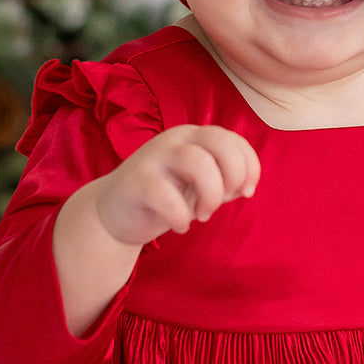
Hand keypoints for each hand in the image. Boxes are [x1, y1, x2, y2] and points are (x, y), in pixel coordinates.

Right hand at [92, 124, 260, 246]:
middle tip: (223, 202)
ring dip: (211, 195)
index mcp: (195, 137)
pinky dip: (180, 216)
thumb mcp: (200, 186)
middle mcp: (176, 139)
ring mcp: (155, 156)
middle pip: (221, 142)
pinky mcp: (136, 180)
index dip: (250, 166)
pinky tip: (180, 226)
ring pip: (199, 162)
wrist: (114, 213)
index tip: (246, 193)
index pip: (234, 139)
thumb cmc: (165, 197)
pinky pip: (166, 194)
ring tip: (203, 216)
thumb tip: (244, 186)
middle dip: (233, 176)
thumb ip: (224, 181)